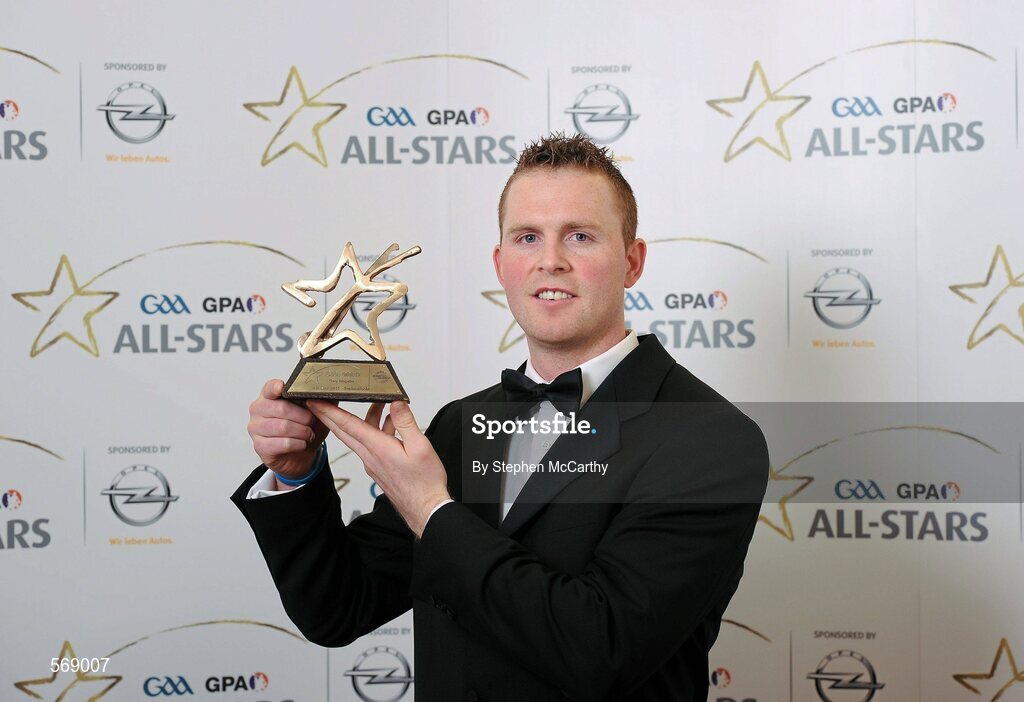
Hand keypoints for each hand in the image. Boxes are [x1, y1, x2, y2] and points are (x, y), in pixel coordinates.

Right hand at [247, 379, 329, 487]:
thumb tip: (330, 391)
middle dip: (303, 416)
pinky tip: (302, 444)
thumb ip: (320, 399)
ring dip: (303, 432)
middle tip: (311, 422)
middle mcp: (258, 410)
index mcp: (269, 396)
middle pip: (281, 408)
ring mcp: (256, 428)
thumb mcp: (315, 411)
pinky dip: (298, 444)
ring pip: (283, 427)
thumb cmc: (303, 429)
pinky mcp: (260, 446)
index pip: (270, 388)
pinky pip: (283, 443)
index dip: (276, 387)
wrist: (300, 455)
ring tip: (309, 434)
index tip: (283, 388)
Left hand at [307, 400, 449, 537]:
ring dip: (362, 418)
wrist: (425, 509)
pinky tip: (390, 424)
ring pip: (359, 436)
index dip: (329, 411)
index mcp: (378, 448)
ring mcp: (372, 463)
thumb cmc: (424, 481)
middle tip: (316, 402)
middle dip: (328, 415)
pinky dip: (375, 430)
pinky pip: (369, 444)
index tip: (314, 401)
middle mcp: (370, 456)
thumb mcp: (420, 447)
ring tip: (377, 402)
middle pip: (343, 431)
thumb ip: (406, 423)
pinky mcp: (378, 467)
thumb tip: (396, 404)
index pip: (348, 425)